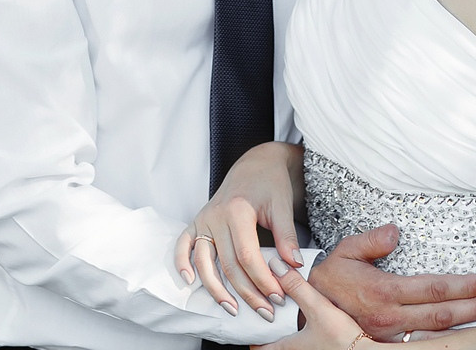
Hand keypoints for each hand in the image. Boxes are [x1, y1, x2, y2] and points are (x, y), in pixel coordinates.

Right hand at [175, 142, 304, 320]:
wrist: (255, 164)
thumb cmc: (270, 183)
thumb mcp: (282, 205)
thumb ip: (287, 236)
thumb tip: (293, 265)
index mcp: (237, 210)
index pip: (248, 256)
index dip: (263, 280)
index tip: (278, 297)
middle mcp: (216, 215)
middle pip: (228, 265)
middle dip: (247, 292)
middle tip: (265, 311)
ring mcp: (204, 218)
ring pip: (205, 262)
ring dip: (217, 290)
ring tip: (233, 309)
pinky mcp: (198, 221)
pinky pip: (184, 244)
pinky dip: (182, 263)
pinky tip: (189, 282)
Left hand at [258, 254, 366, 348]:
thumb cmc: (343, 340)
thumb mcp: (317, 307)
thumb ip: (296, 287)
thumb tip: (276, 267)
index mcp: (289, 347)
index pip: (260, 347)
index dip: (252, 335)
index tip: (247, 322)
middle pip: (274, 346)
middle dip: (268, 330)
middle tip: (263, 313)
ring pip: (289, 343)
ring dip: (284, 330)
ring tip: (284, 313)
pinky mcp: (323, 349)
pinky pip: (304, 341)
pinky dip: (299, 331)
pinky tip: (307, 318)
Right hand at [310, 225, 475, 340]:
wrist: (312, 308)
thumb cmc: (333, 277)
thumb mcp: (346, 249)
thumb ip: (372, 240)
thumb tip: (394, 231)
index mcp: (384, 291)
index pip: (432, 290)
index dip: (462, 286)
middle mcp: (391, 317)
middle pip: (442, 316)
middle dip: (473, 307)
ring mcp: (391, 335)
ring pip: (436, 334)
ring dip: (466, 325)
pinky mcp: (389, 344)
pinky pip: (422, 344)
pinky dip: (445, 338)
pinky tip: (462, 333)